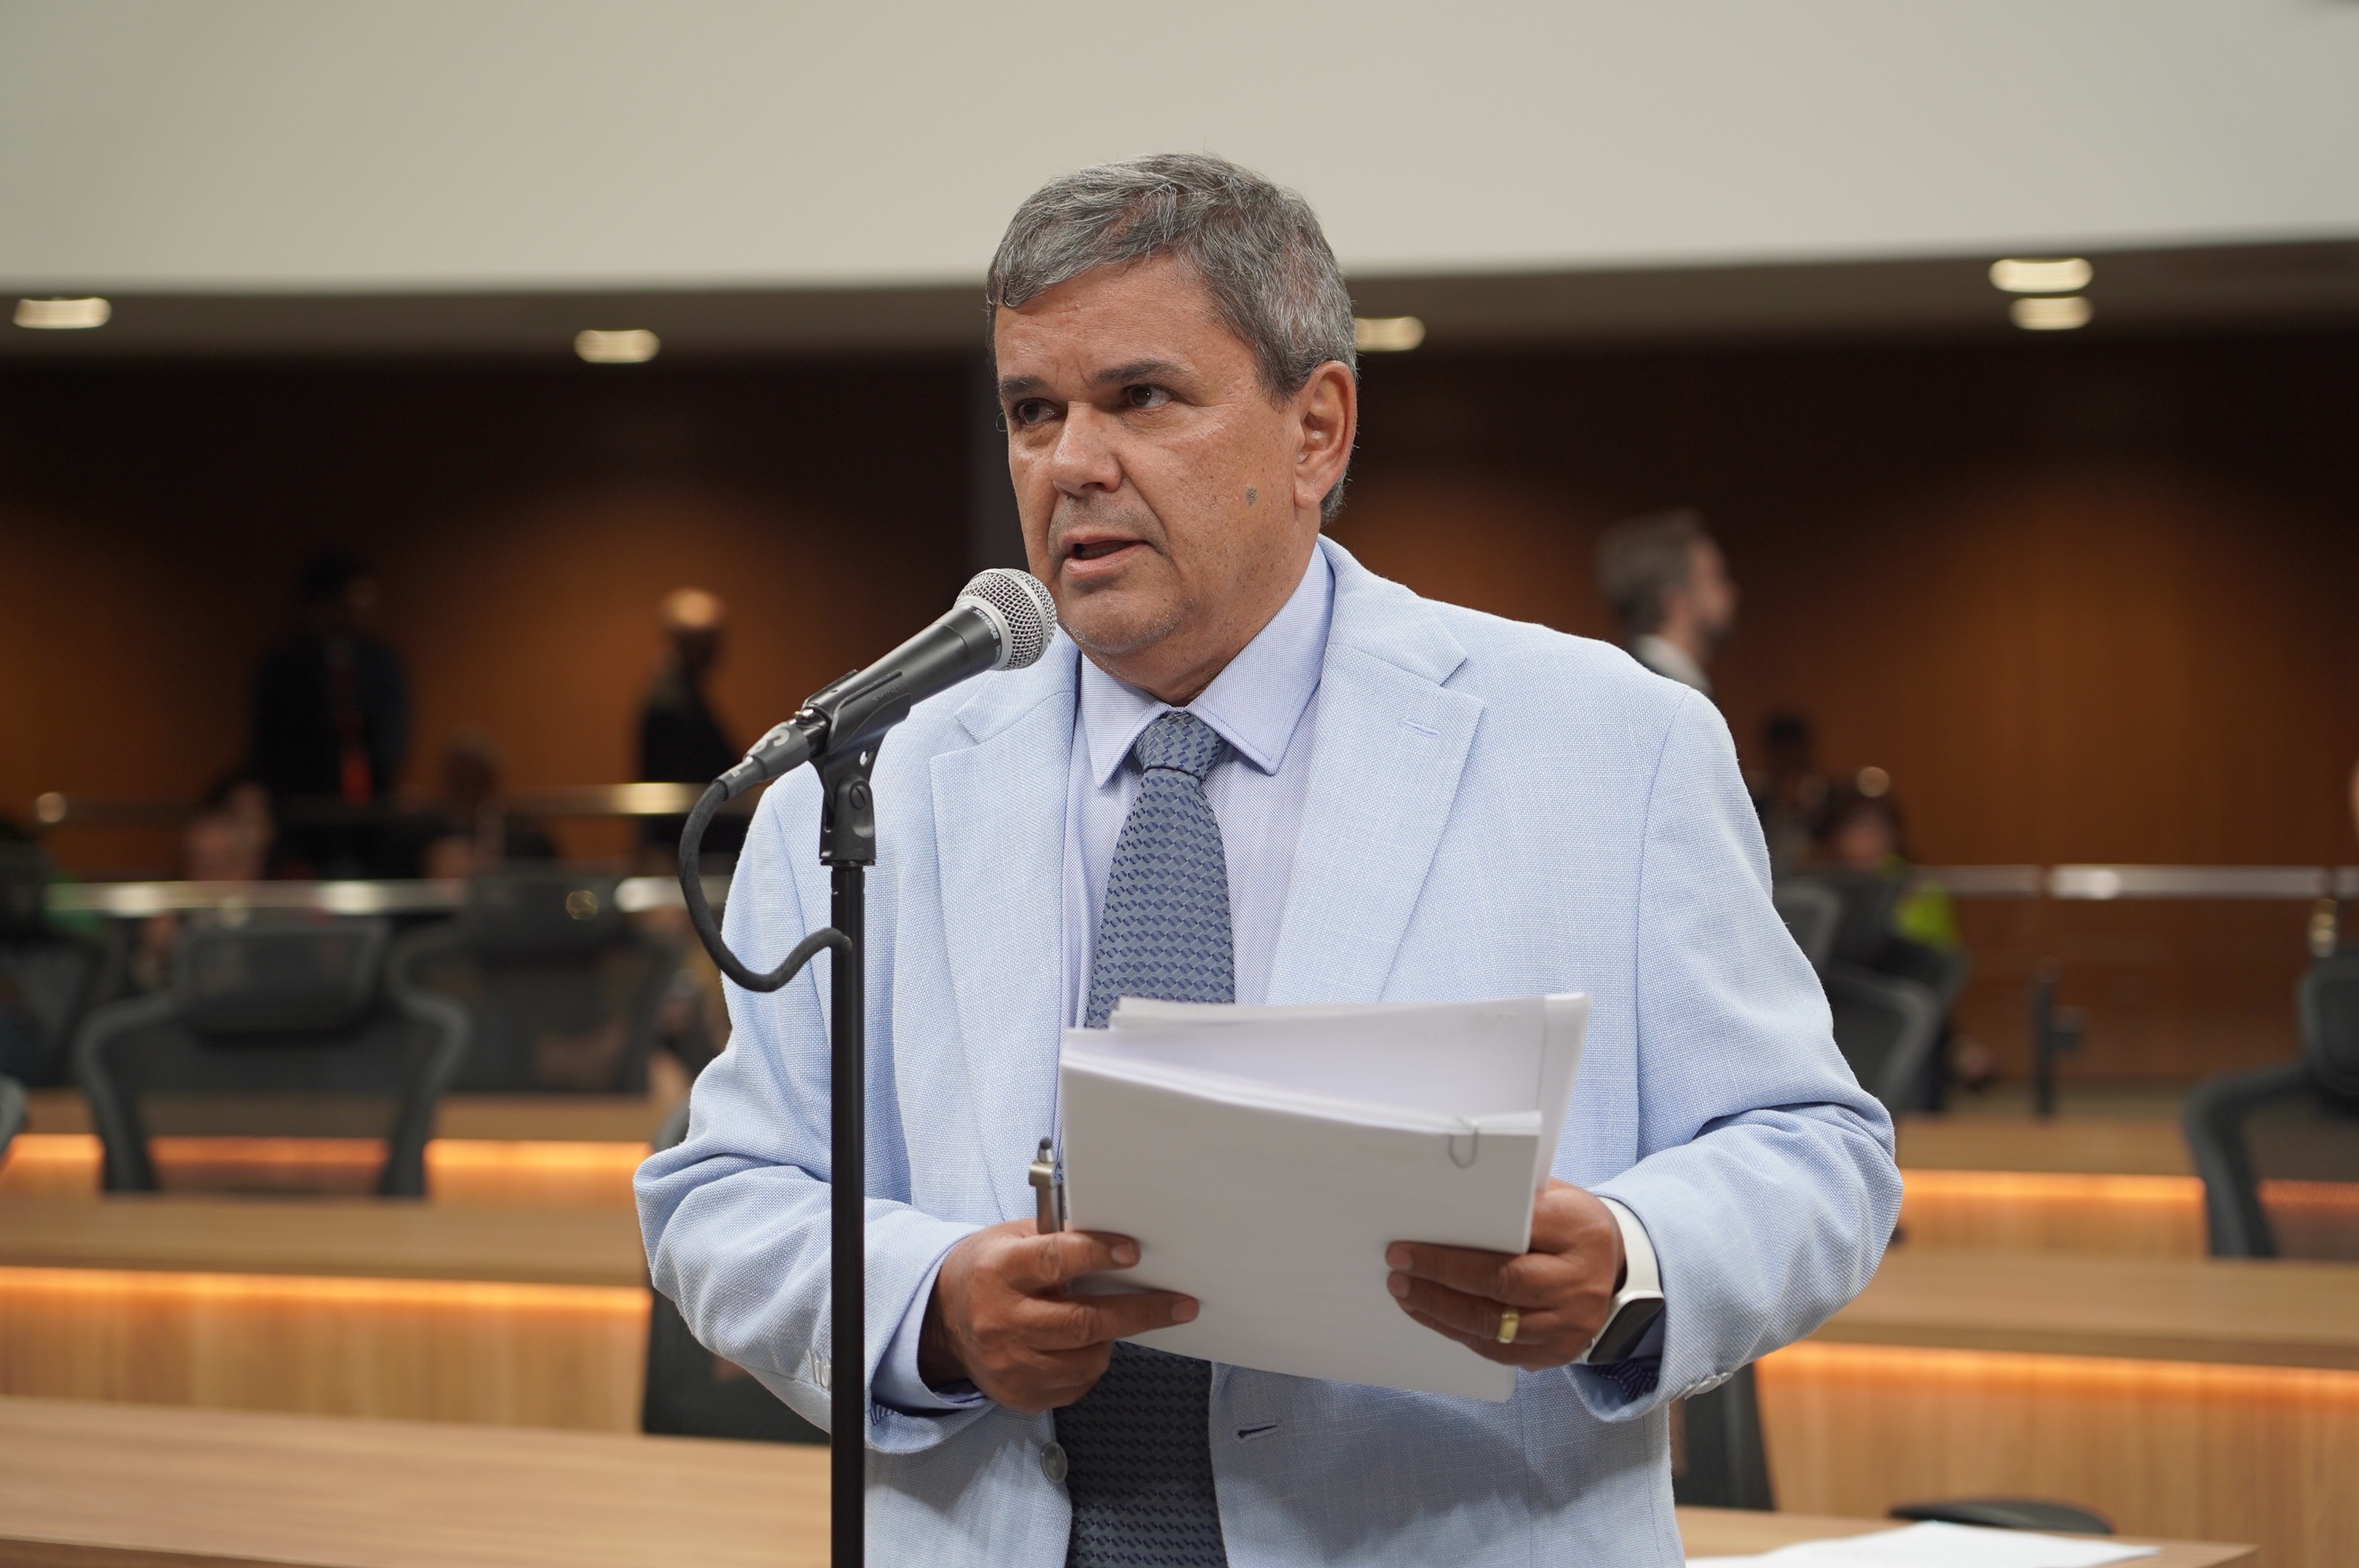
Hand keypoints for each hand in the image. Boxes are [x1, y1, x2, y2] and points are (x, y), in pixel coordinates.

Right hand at [918, 1220, 1198, 1412]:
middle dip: (1139, 1312)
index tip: (1133, 1252)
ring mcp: (1010, 1365)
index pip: (1055, 1260)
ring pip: (1087, 1359)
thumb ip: (1058, 1239)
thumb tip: (1117, 1244)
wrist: (943, 1322)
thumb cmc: (988, 1272)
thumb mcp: (1012, 1239)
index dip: (1097, 1254)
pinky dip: (1089, 1365)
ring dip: (1109, 1340)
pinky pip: (1076, 1385)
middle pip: (1083, 1322)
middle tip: (1179, 1305)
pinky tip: (1077, 1347)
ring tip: (1105, 1323)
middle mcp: (1001, 1321)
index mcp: (999, 1271)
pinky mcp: (1020, 1394)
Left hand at [1386, 1179, 1623, 1369]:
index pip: (1512, 1236)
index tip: (1409, 1244)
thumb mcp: (1552, 1197)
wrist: (1614, 1267)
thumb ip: (1510, 1204)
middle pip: (1503, 1284)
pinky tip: (1432, 1316)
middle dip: (1441, 1277)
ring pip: (1496, 1325)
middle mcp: (1579, 1281)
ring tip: (1405, 1293)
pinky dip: (1460, 1333)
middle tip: (1398, 1269)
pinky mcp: (1560, 1352)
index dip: (1456, 1246)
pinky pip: (1500, 1351)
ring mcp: (1572, 1323)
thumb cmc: (1568, 1225)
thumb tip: (1441, 1207)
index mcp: (1578, 1230)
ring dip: (1442, 1311)